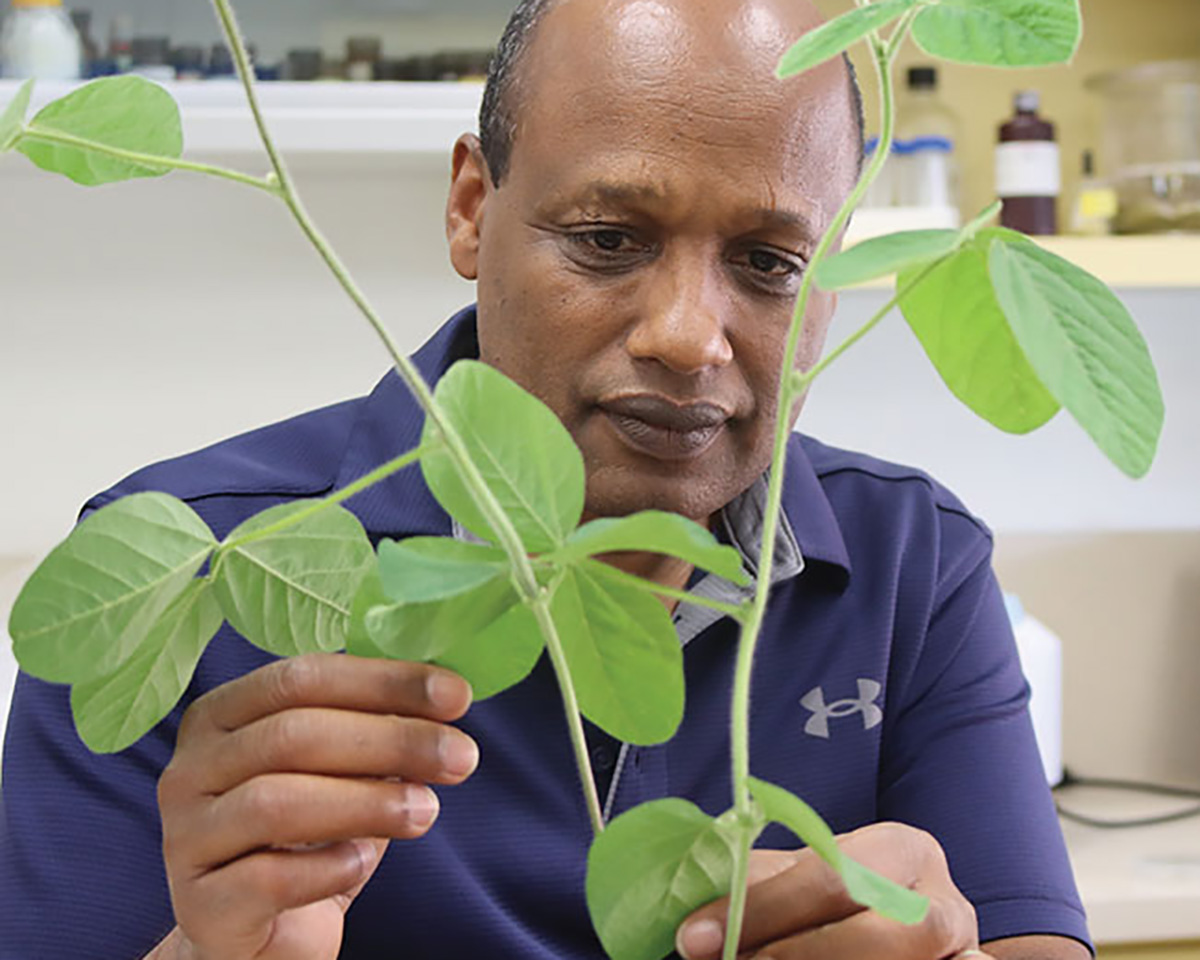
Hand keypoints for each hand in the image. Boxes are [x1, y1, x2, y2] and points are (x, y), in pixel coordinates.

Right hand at [154, 654, 478, 959]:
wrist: (263, 939)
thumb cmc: (309, 839)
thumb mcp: (342, 773)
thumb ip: (376, 729)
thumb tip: (448, 695)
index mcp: (221, 715)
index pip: (302, 677)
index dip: (384, 682)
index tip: (457, 696)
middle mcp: (190, 769)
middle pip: (293, 735)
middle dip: (391, 740)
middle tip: (462, 757)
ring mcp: (185, 839)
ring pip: (276, 802)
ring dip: (368, 802)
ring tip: (428, 811)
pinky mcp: (199, 907)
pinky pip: (264, 878)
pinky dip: (325, 868)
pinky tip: (362, 861)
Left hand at [675, 822, 988, 959]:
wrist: (890, 915)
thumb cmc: (834, 899)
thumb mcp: (801, 879)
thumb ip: (758, 886)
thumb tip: (693, 922)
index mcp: (902, 849)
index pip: (831, 876)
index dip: (763, 909)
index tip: (695, 938)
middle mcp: (942, 902)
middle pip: (877, 933)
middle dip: (793, 953)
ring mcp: (958, 953)